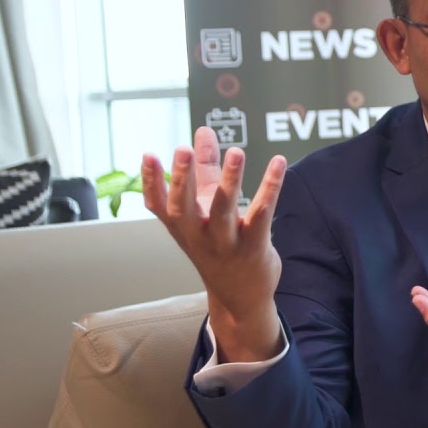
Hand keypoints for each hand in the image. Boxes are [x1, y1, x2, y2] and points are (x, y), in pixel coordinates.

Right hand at [141, 126, 287, 361]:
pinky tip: (278, 163)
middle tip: (183, 149)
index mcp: (182, 226)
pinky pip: (262, 215)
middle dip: (183, 179)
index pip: (159, 205)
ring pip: (224, 210)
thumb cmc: (220, 244)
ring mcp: (226, 243)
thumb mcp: (207, 208)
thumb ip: (206, 168)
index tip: (149, 155)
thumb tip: (203, 131)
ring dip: (229, 180)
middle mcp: (199, 236)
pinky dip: (270, 188)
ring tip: (236, 152)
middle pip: (184, 208)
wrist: (240, 296)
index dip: (151, 181)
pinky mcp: (254, 246)